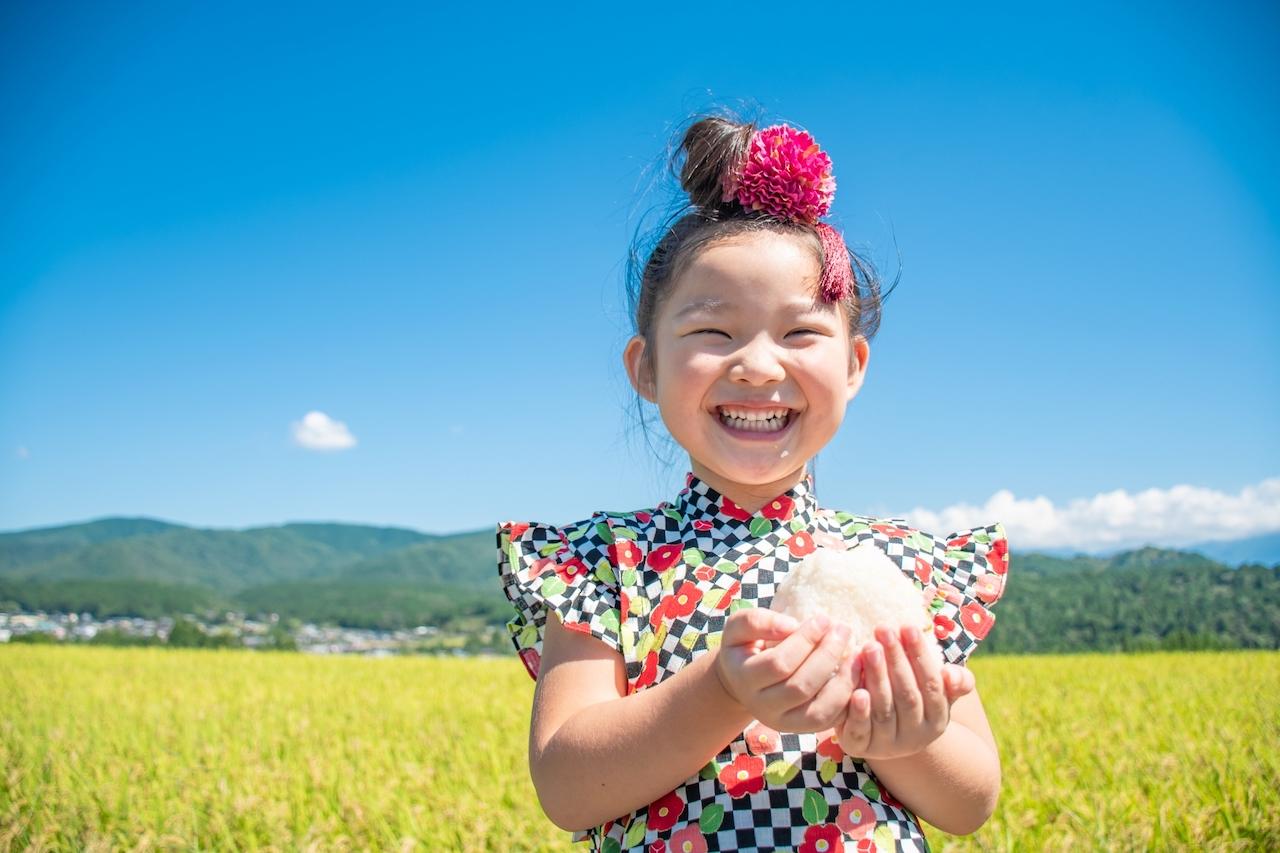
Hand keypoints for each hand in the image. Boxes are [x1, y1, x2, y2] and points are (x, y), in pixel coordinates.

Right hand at [714, 608, 854, 733]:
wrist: (743, 682)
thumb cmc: (745, 648)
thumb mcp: (738, 628)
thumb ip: (757, 621)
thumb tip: (791, 625)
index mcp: (744, 679)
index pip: (779, 663)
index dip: (805, 641)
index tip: (824, 619)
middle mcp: (762, 707)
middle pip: (800, 688)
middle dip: (827, 656)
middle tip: (843, 630)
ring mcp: (783, 723)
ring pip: (818, 712)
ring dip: (843, 683)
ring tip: (857, 654)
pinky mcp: (804, 730)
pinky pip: (830, 722)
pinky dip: (847, 700)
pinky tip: (855, 674)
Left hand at [837, 623, 975, 760]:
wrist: (886, 737)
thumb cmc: (913, 698)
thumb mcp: (938, 691)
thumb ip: (955, 681)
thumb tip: (951, 674)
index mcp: (938, 719)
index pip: (932, 685)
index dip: (920, 655)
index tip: (907, 626)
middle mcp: (916, 736)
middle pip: (907, 695)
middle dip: (896, 659)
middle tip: (883, 629)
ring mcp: (888, 744)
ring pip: (884, 710)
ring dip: (876, 677)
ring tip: (868, 647)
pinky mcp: (861, 747)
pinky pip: (861, 732)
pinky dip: (859, 712)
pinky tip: (856, 692)